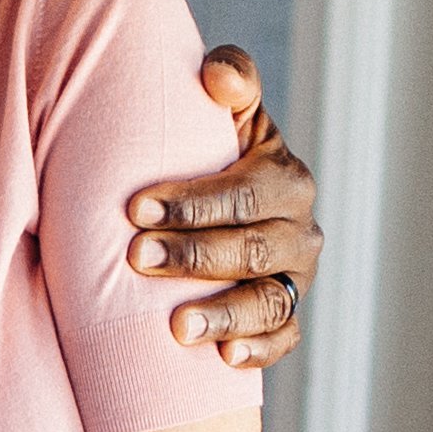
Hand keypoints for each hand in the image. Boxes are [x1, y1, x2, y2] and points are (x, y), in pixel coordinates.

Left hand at [126, 46, 319, 368]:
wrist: (216, 205)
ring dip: (223, 313)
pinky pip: (282, 339)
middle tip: (134, 258)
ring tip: (176, 328)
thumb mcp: (223, 114)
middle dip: (192, 255)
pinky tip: (222, 357)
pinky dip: (257, 349)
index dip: (191, 202)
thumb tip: (217, 75)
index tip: (134, 207)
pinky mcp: (286, 316)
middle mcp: (298, 229)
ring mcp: (294, 277)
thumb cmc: (204, 152)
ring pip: (268, 301)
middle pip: (249, 248)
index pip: (243, 193)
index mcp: (284, 178)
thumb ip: (228, 82)